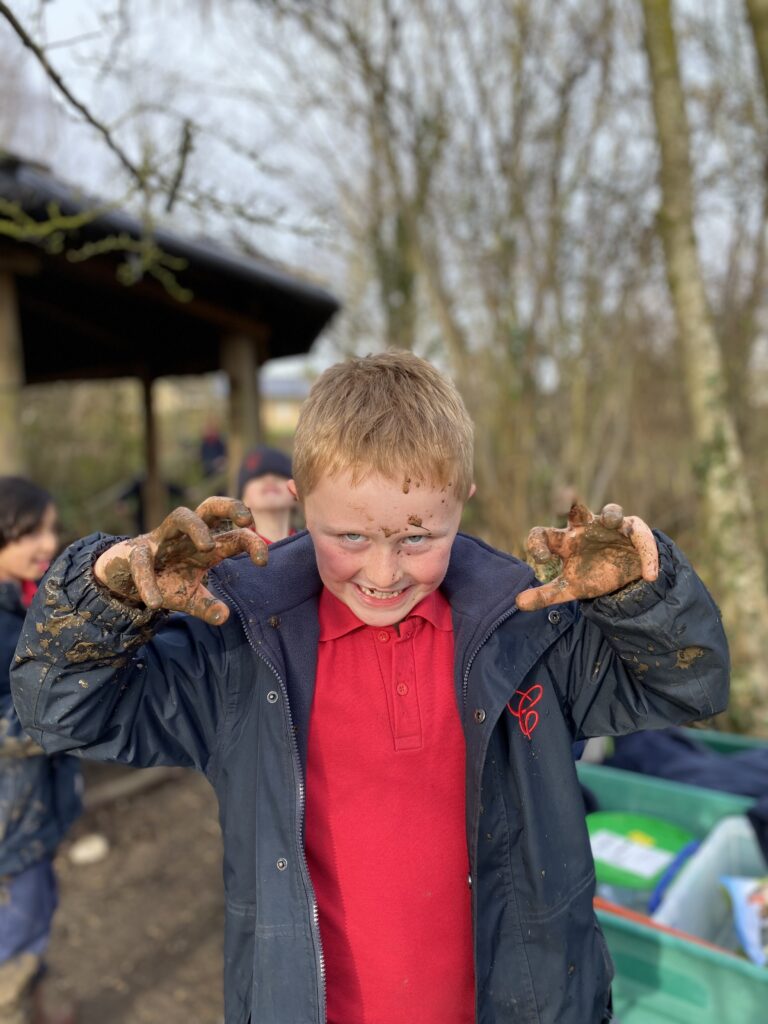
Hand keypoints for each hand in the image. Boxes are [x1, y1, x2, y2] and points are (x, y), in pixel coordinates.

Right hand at [94, 497, 267, 624]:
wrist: (124, 579)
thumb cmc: (165, 580)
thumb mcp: (189, 598)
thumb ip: (207, 606)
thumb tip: (224, 616)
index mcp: (206, 545)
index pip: (234, 534)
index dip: (251, 542)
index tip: (263, 561)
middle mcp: (186, 537)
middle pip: (210, 507)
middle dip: (229, 505)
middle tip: (247, 519)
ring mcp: (161, 540)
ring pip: (179, 516)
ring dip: (195, 527)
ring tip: (208, 547)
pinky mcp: (135, 552)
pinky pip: (141, 560)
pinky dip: (147, 581)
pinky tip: (155, 603)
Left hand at [516, 502, 658, 611]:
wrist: (624, 578)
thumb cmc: (593, 575)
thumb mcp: (570, 588)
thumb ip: (545, 595)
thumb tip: (518, 603)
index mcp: (564, 541)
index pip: (543, 534)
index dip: (537, 543)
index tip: (541, 559)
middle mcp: (584, 528)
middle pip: (575, 510)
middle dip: (570, 502)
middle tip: (566, 496)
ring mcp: (610, 527)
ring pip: (612, 512)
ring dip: (612, 514)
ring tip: (613, 520)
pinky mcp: (634, 531)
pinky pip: (641, 536)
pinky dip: (647, 554)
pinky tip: (650, 576)